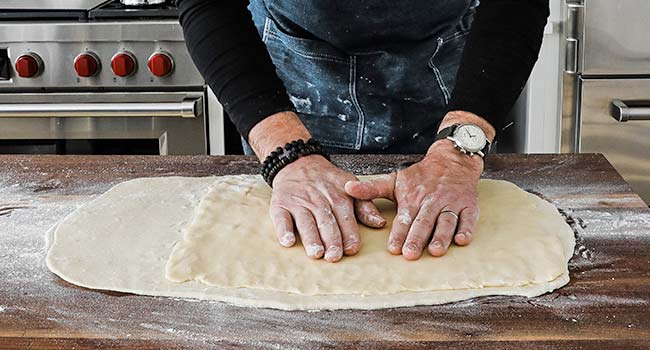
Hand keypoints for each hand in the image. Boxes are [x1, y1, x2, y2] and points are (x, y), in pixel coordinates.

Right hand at [269, 155, 386, 261]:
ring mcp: (298, 203)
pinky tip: (287, 242)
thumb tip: (379, 223)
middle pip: (326, 222)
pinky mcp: (280, 205)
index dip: (349, 234)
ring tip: (316, 253)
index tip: (352, 249)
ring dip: (311, 238)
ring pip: (305, 222)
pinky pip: (281, 219)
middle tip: (334, 256)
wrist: (298, 162)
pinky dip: (283, 230)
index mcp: (338, 198)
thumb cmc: (326, 181)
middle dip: (331, 240)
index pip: (346, 218)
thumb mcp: (350, 187)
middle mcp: (318, 201)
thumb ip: (365, 206)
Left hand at [344, 111, 491, 259]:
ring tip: (435, 251)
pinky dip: (466, 229)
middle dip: (416, 238)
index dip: (399, 233)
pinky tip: (461, 241)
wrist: (452, 160)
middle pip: (424, 221)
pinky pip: (469, 218)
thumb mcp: (395, 180)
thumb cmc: (421, 176)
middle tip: (410, 254)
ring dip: (441, 236)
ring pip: (446, 221)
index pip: (405, 217)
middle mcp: (432, 201)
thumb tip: (347, 188)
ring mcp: (451, 203)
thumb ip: (371, 189)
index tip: (393, 248)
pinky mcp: (469, 205)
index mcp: (412, 197)